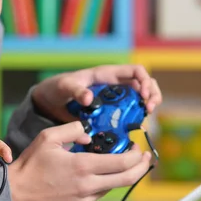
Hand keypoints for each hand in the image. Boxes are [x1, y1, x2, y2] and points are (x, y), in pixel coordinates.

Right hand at [7, 122, 151, 200]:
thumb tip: (89, 135)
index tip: (137, 147)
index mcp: (82, 166)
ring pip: (113, 187)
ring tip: (122, 163)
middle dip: (141, 167)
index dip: (136, 155)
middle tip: (145, 158)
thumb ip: (73, 130)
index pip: (122, 163)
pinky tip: (100, 174)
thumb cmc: (31, 163)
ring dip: (122, 175)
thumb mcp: (48, 137)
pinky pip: (99, 194)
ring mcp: (84, 199)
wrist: (17, 192)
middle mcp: (87, 185)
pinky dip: (105, 183)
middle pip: (127, 179)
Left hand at [31, 64, 162, 122]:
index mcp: (107, 75)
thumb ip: (76, 90)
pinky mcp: (109, 113)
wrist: (48, 103)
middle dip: (153, 95)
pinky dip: (133, 120)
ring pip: (138, 100)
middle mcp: (114, 85)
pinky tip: (131, 128)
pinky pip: (127, 114)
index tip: (144, 96)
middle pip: (144, 85)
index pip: (136, 71)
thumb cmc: (56, 88)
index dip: (145, 81)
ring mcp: (113, 99)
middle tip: (149, 109)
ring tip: (144, 118)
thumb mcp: (65, 87)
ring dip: (146, 107)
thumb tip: (90, 98)